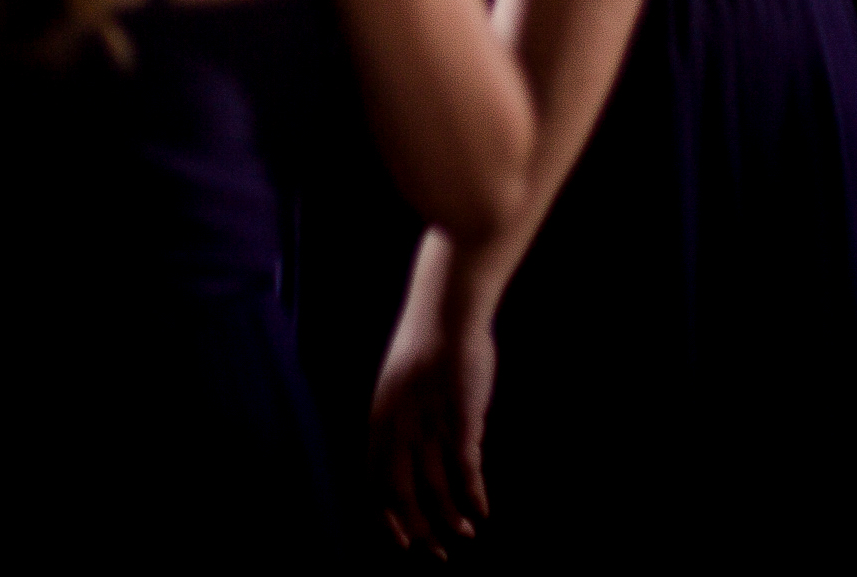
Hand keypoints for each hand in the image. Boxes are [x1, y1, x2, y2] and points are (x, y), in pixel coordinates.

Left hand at [373, 255, 496, 555]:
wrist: (448, 306)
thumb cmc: (428, 345)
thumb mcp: (401, 388)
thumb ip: (403, 428)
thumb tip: (414, 465)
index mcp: (379, 419)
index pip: (372, 484)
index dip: (387, 520)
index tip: (405, 544)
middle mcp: (397, 425)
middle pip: (400, 494)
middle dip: (418, 530)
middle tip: (438, 555)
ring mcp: (428, 421)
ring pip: (434, 487)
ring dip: (450, 518)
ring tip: (466, 535)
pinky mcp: (459, 416)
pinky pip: (464, 469)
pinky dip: (473, 495)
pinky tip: (484, 510)